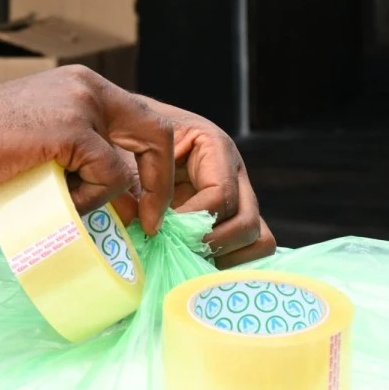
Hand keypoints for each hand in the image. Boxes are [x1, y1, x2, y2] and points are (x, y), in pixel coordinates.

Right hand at [0, 65, 176, 233]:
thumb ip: (82, 148)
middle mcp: (88, 87)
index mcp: (84, 85)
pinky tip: (54, 196)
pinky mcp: (72, 130)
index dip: (155, 163)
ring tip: (66, 201)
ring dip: (104, 197)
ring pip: (126, 165)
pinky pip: (107, 177)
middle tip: (151, 222)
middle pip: (157, 133)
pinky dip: (88, 199)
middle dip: (160, 184)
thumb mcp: (43, 135)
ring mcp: (81, 105)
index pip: (145, 120)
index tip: (148, 203)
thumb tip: (124, 191)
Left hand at [113, 103, 274, 267]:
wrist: (129, 128)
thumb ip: (140, 182)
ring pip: (258, 238)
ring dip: (224, 255)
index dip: (193, 221)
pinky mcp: (234, 219)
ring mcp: (239, 197)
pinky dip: (229, 261)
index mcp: (214, 146)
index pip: (220, 194)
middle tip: (175, 248)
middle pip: (247, 222)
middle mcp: (234, 173)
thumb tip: (149, 229)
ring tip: (186, 255)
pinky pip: (252, 248)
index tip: (161, 230)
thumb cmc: (131, 136)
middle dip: (210, 243)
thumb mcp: (131, 150)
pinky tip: (195, 259)